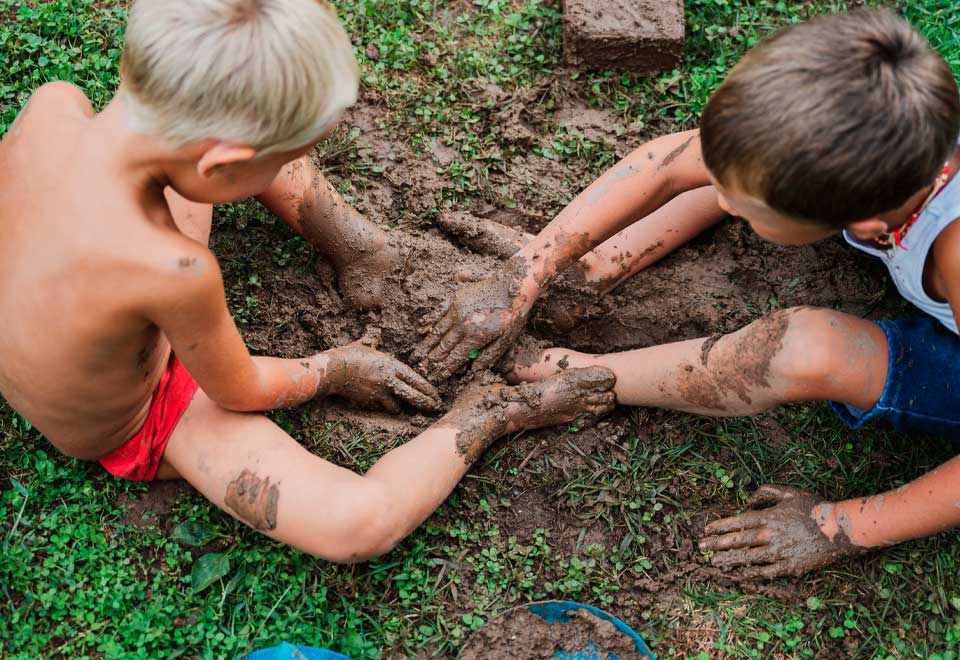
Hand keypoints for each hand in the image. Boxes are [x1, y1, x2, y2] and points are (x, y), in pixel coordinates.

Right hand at [325, 342, 440, 412]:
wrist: (333, 369)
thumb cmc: (347, 355)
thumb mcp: (364, 345)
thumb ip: (373, 341)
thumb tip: (375, 334)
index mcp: (391, 364)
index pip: (415, 377)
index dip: (427, 387)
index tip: (435, 393)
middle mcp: (389, 378)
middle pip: (413, 393)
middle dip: (426, 401)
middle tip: (435, 406)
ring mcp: (380, 390)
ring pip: (400, 405)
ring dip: (404, 407)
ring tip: (409, 409)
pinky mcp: (370, 400)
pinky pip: (385, 407)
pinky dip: (389, 408)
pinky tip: (391, 408)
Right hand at [412, 258, 532, 381]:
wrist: (513, 286)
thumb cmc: (512, 314)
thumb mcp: (506, 339)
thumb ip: (489, 356)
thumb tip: (474, 370)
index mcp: (476, 337)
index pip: (455, 358)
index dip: (443, 369)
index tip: (435, 377)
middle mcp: (463, 325)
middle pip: (443, 347)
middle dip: (431, 361)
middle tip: (422, 370)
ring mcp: (457, 311)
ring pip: (437, 332)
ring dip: (426, 345)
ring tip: (417, 355)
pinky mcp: (455, 299)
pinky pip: (438, 314)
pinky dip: (429, 324)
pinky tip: (421, 331)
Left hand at [699, 485, 865, 579]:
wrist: (840, 529)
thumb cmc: (815, 507)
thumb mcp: (789, 492)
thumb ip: (765, 492)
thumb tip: (747, 501)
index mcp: (768, 517)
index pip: (737, 522)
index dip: (720, 526)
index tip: (706, 530)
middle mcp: (770, 535)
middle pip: (738, 541)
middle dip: (717, 544)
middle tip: (701, 548)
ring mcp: (779, 552)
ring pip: (748, 558)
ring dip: (729, 560)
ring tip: (714, 562)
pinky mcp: (790, 566)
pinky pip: (766, 572)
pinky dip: (751, 574)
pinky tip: (739, 575)